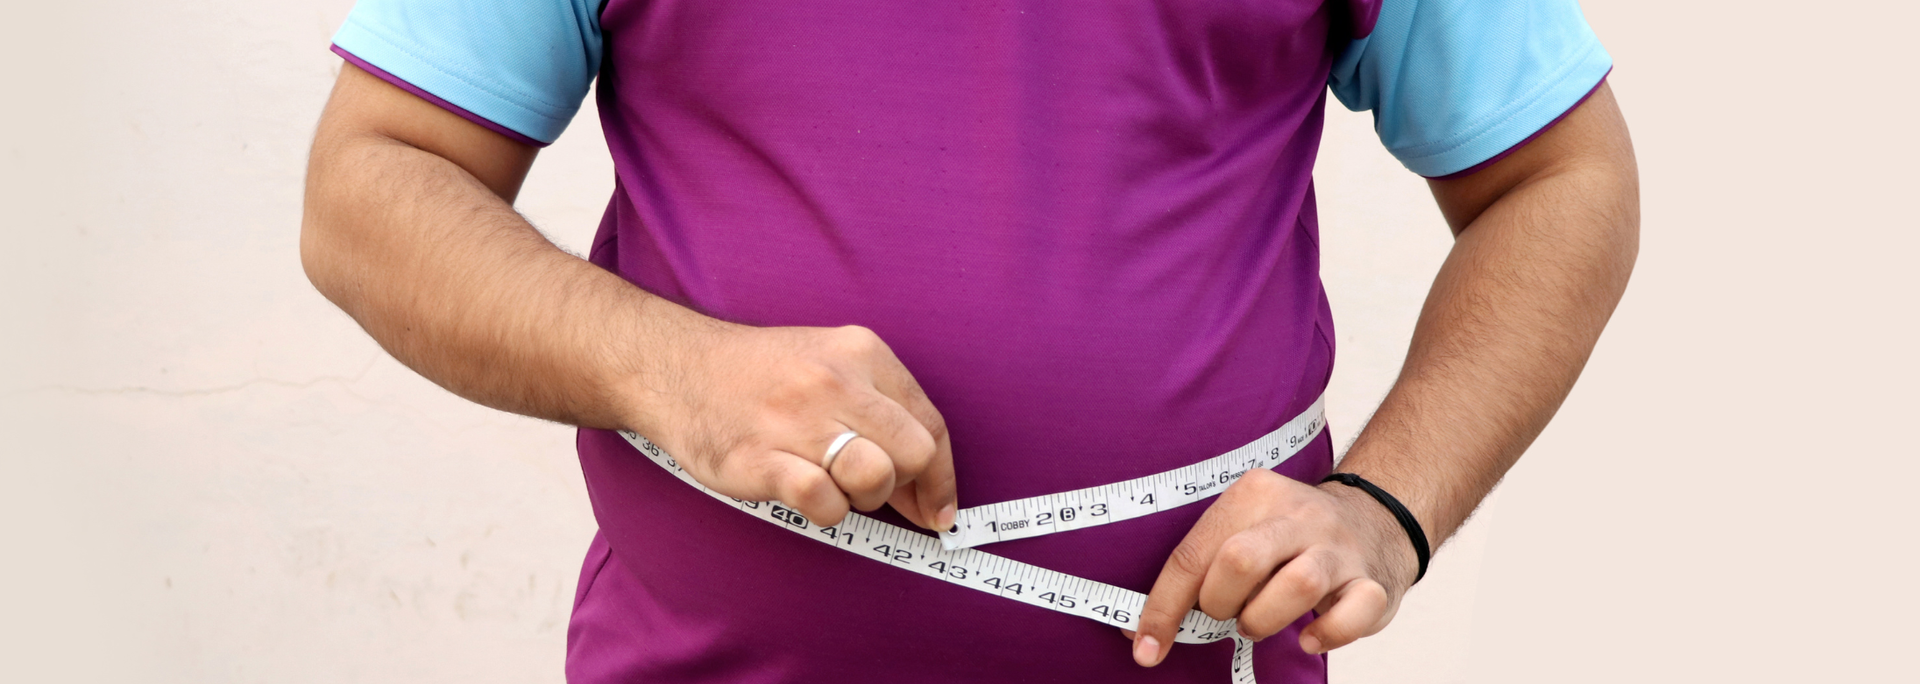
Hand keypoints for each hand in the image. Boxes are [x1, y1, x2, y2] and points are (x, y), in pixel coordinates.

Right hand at [632, 323, 956, 530]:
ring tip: (831, 484)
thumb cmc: (762, 377)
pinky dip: (824, 511)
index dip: (943, 478)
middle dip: (902, 486)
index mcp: (862, 352)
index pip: (932, 424)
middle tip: (870, 491)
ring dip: (861, 498)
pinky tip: (805, 496)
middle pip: (914, 453)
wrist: (674, 366)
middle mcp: (835, 381)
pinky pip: (821, 500)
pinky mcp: (758, 457)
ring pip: (875, 477)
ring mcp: (796, 419)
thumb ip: (882, 413)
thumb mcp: (831, 365)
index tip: (938, 510)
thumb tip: (930, 492)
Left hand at [1128, 469, 1417, 664]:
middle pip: (1240, 560)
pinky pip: (1353, 613)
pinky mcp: (1372, 582)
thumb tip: (1142, 635)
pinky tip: (1309, 638)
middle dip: (1220, 603)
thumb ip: (1197, 572)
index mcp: (1253, 494)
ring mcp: (1338, 547)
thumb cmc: (1286, 540)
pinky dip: (1327, 634)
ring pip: (1297, 585)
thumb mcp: (1241, 531)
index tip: (1147, 648)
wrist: (1374, 520)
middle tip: (1226, 612)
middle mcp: (1297, 514)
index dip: (1163, 608)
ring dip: (1264, 619)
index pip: (1192, 554)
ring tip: (1257, 622)